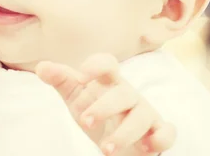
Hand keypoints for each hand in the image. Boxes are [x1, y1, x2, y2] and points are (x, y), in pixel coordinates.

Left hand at [36, 54, 175, 155]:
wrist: (114, 140)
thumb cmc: (95, 111)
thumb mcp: (75, 96)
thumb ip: (60, 80)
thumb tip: (42, 67)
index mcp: (108, 82)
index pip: (108, 62)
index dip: (96, 65)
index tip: (81, 76)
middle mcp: (128, 94)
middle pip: (123, 93)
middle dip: (104, 108)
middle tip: (84, 123)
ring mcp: (145, 112)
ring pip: (143, 116)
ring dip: (124, 133)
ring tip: (105, 149)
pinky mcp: (157, 131)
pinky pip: (167, 132)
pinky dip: (160, 139)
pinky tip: (145, 148)